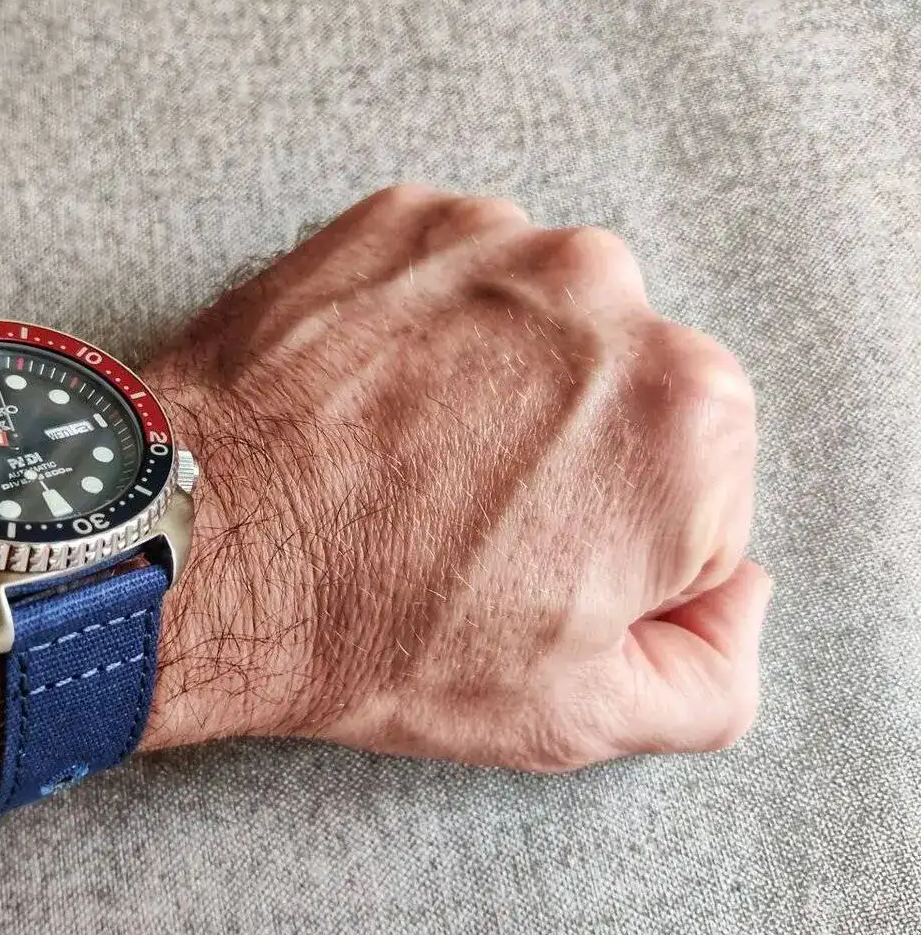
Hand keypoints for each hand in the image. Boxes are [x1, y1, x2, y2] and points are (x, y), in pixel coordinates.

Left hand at [144, 185, 767, 770]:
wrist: (203, 549)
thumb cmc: (374, 631)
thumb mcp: (577, 715)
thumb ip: (710, 669)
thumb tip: (731, 594)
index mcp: (687, 421)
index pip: (698, 498)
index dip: (616, 555)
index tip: (536, 569)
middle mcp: (610, 297)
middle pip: (626, 401)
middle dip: (572, 462)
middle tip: (466, 520)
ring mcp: (498, 241)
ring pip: (542, 333)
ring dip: (499, 387)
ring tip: (410, 461)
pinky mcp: (407, 219)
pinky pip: (456, 285)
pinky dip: (428, 335)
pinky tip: (373, 404)